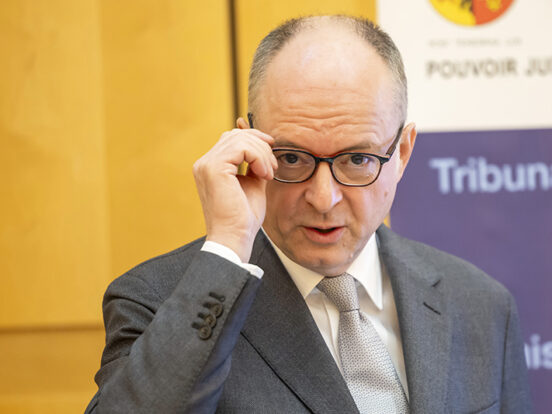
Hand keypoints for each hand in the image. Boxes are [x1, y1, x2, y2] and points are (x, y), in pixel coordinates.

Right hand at [193, 118, 276, 261]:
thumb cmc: (243, 218)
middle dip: (261, 146)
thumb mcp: (252, 184)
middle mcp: (204, 163)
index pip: (232, 139)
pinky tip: (265, 175)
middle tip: (273, 167)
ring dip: (262, 153)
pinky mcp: (214, 169)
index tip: (271, 157)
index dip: (255, 141)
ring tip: (269, 173)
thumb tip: (265, 146)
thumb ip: (255, 165)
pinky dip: (259, 158)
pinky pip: (242, 148)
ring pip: (240, 139)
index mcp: (210, 167)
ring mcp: (206, 164)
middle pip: (236, 135)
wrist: (234, 238)